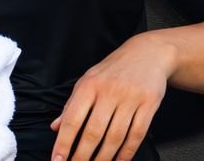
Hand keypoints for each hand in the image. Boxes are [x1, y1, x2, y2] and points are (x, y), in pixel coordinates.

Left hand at [50, 33, 172, 160]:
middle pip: (94, 132)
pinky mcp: (149, 104)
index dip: (63, 142)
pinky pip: (137, 134)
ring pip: (115, 136)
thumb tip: (55, 127)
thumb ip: (71, 105)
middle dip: (83, 156)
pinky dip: (127, 152)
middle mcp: (109, 91)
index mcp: (89, 85)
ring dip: (104, 158)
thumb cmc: (114, 69)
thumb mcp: (88, 80)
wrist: (147, 53)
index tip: (57, 160)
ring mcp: (130, 98)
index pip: (73, 119)